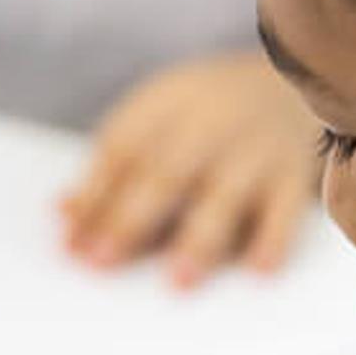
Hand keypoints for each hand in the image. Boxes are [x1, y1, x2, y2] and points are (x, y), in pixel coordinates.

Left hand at [59, 53, 320, 287]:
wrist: (290, 74)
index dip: (95, 199)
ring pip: (224, 195)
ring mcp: (255, 148)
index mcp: (166, 105)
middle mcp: (210, 123)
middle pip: (166, 174)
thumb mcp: (156, 117)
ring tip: (177, 280)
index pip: (123, 151)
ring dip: (200, 239)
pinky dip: (274, 239)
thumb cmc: (206, 111)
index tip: (72, 247)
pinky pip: (286, 209)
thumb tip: (62, 217)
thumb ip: (111, 167)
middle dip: (131, 220)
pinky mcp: (294, 173)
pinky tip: (258, 270)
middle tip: (103, 262)